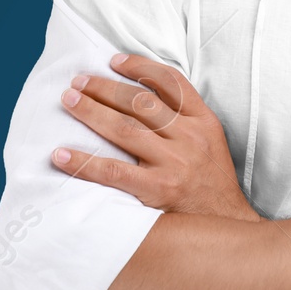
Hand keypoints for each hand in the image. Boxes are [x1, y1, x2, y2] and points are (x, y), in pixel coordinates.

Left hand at [49, 53, 261, 222]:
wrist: (229, 227)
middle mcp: (190, 138)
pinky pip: (113, 172)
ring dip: (92, 111)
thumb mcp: (211, 142)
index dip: (139, 66)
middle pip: (140, 102)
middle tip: (78, 80)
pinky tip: (61, 154)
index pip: (170, 82)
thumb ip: (185, 120)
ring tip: (69, 100)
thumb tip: (144, 97)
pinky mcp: (158, 191)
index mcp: (204, 122)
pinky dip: (84, 162)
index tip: (113, 61)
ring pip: (125, 129)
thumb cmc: (213, 185)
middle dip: (105, 88)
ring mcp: (174, 164)